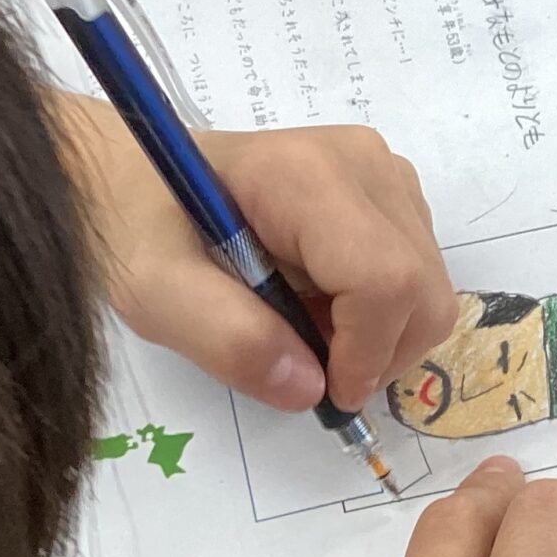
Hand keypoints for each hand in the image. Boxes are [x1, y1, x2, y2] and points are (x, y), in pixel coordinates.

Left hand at [53, 92, 454, 413]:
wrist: (129, 177)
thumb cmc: (136, 229)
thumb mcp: (157, 294)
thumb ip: (230, 341)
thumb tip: (311, 388)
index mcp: (306, 175)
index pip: (384, 279)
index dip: (365, 354)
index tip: (324, 393)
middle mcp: (363, 163)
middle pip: (422, 288)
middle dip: (379, 353)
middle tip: (312, 369)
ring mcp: (382, 172)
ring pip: (427, 287)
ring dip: (379, 335)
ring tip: (304, 328)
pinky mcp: (387, 188)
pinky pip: (415, 271)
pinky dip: (379, 312)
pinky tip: (319, 303)